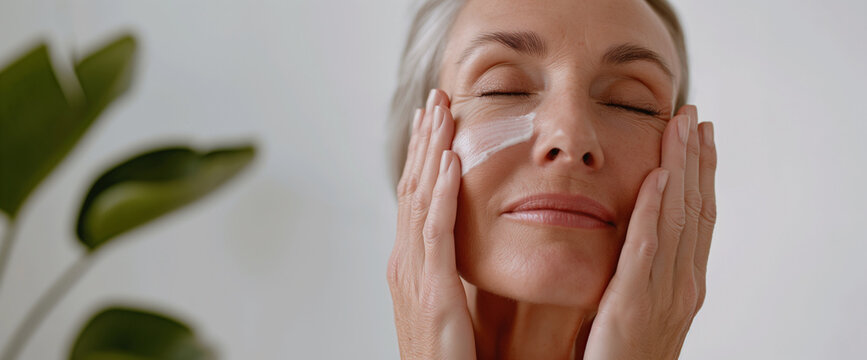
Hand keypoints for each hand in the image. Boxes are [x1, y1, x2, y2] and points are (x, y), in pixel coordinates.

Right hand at [386, 89, 475, 359]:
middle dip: (424, 140)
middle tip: (433, 99)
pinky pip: (437, 229)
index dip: (423, 155)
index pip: (415, 196)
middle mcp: (405, 261)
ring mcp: (413, 273)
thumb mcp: (445, 304)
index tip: (432, 121)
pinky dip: (443, 191)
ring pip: (421, 198)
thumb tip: (462, 244)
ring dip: (431, 151)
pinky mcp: (432, 289)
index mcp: (409, 263)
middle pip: (413, 187)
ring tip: (442, 112)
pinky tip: (451, 160)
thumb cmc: (446, 356)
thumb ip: (448, 271)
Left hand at [583, 105, 716, 359]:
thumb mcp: (638, 307)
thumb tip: (635, 240)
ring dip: (681, 169)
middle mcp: (683, 284)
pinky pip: (646, 248)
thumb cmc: (620, 357)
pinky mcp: (634, 302)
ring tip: (681, 127)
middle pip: (695, 209)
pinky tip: (657, 178)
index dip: (701, 175)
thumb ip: (640, 274)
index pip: (697, 218)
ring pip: (677, 219)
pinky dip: (654, 210)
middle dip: (696, 160)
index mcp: (684, 283)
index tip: (700, 137)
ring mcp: (663, 293)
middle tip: (696, 115)